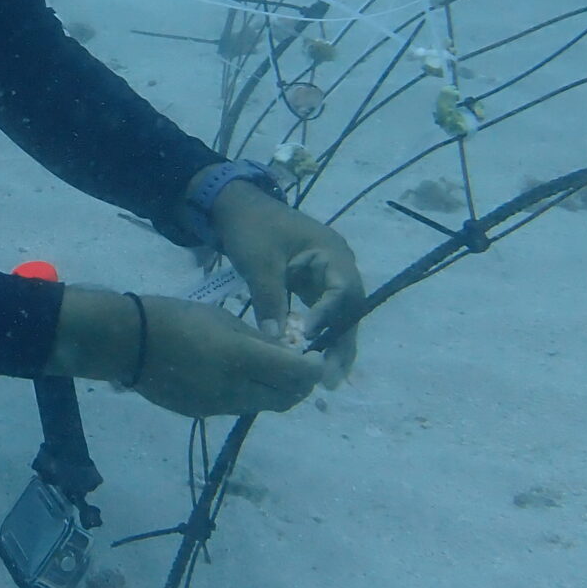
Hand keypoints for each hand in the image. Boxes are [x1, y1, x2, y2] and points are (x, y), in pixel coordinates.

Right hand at [135, 293, 328, 416]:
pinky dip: (248, 393)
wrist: (127, 343)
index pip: (296, 374)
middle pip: (285, 398)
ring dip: (274, 390)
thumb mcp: (222, 318)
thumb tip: (288, 351)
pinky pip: (237, 407)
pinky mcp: (202, 414)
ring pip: (262, 405)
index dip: (313, 368)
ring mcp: (218, 407)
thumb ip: (258, 339)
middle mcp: (234, 389)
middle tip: (299, 366)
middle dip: (299, 385)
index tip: (316, 357)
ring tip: (268, 368)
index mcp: (240, 358)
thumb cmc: (174, 317)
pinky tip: (236, 375)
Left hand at [205, 178, 365, 380]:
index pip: (341, 290)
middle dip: (341, 344)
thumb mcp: (259, 262)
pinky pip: (324, 315)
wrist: (237, 207)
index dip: (328, 316)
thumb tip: (276, 341)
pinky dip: (320, 336)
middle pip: (349, 310)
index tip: (308, 336)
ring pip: (340, 317)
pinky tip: (312, 361)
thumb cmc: (251, 228)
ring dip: (334, 345)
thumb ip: (269, 298)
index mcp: (332, 253)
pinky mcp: (314, 287)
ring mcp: (328, 278)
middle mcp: (338, 267)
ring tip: (327, 380)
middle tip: (332, 378)